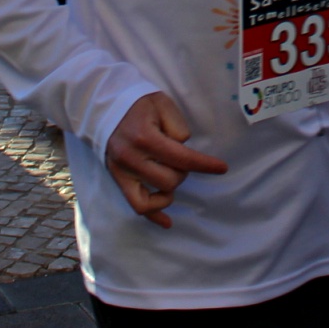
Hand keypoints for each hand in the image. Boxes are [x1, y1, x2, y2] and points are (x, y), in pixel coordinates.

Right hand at [105, 92, 228, 228]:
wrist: (107, 107)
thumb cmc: (139, 105)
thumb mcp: (163, 105)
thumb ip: (178, 129)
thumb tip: (183, 153)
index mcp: (145, 138)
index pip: (182, 158)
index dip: (205, 165)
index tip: (222, 168)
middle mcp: (131, 159)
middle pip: (170, 180)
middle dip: (183, 171)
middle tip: (180, 157)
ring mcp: (122, 172)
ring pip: (155, 196)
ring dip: (170, 187)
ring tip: (171, 172)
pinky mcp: (118, 179)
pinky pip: (136, 206)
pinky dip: (153, 215)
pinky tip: (168, 222)